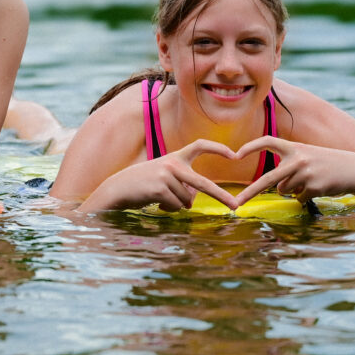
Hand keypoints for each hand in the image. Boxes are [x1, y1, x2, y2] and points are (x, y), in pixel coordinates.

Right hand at [79, 139, 242, 212]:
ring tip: (160, 198)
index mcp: (176, 157)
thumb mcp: (165, 178)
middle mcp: (173, 163)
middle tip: (236, 207)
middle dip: (221, 196)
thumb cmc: (144, 184)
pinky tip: (156, 202)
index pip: (200, 146)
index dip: (218, 149)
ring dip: (177, 205)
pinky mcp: (160, 188)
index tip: (235, 155)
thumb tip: (192, 202)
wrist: (118, 188)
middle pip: (203, 183)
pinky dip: (168, 208)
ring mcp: (166, 175)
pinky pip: (175, 206)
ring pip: (186, 201)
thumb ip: (182, 185)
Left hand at [234, 136, 354, 205]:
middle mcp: (297, 159)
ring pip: (284, 191)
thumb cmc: (326, 163)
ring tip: (309, 181)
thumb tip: (275, 189)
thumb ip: (288, 166)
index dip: (250, 147)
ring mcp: (305, 173)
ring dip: (292, 190)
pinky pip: (298, 199)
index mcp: (294, 147)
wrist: (353, 169)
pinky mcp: (314, 187)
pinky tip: (318, 188)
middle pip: (267, 179)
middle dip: (249, 193)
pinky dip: (304, 197)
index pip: (267, 141)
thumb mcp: (306, 156)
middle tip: (235, 204)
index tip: (235, 154)